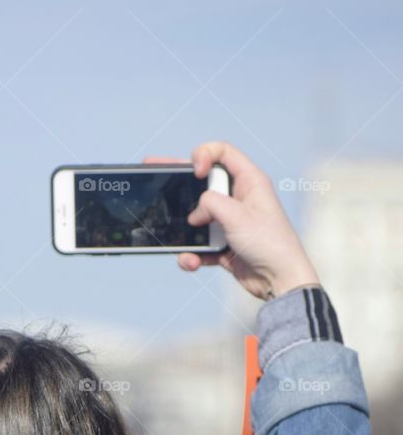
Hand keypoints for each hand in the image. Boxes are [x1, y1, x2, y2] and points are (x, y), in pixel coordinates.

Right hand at [144, 143, 319, 299]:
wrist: (280, 281)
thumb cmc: (270, 244)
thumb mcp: (237, 216)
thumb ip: (210, 204)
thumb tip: (194, 214)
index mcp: (249, 182)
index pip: (223, 153)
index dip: (204, 155)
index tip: (196, 172)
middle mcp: (239, 198)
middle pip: (203, 182)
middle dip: (179, 182)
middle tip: (154, 169)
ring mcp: (230, 222)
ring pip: (197, 217)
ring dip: (187, 232)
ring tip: (182, 243)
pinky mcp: (224, 244)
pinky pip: (200, 244)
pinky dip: (193, 253)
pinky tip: (191, 261)